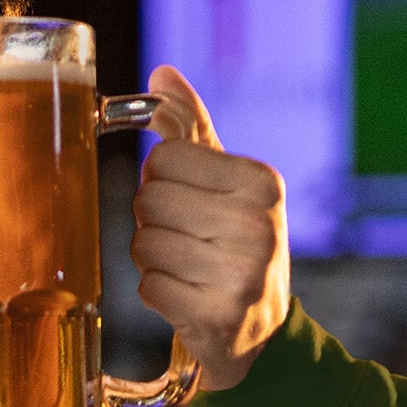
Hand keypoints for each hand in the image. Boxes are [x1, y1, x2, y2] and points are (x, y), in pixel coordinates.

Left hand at [128, 66, 289, 392]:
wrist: (258, 332)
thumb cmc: (234, 246)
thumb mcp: (224, 183)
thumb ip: (191, 129)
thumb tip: (161, 74)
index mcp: (262, 182)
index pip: (164, 157)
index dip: (160, 179)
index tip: (189, 200)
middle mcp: (258, 225)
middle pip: (148, 199)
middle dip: (153, 221)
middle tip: (185, 239)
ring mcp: (240, 275)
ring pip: (144, 245)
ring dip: (152, 260)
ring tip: (186, 269)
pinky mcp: (216, 317)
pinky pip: (148, 288)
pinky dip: (155, 293)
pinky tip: (184, 296)